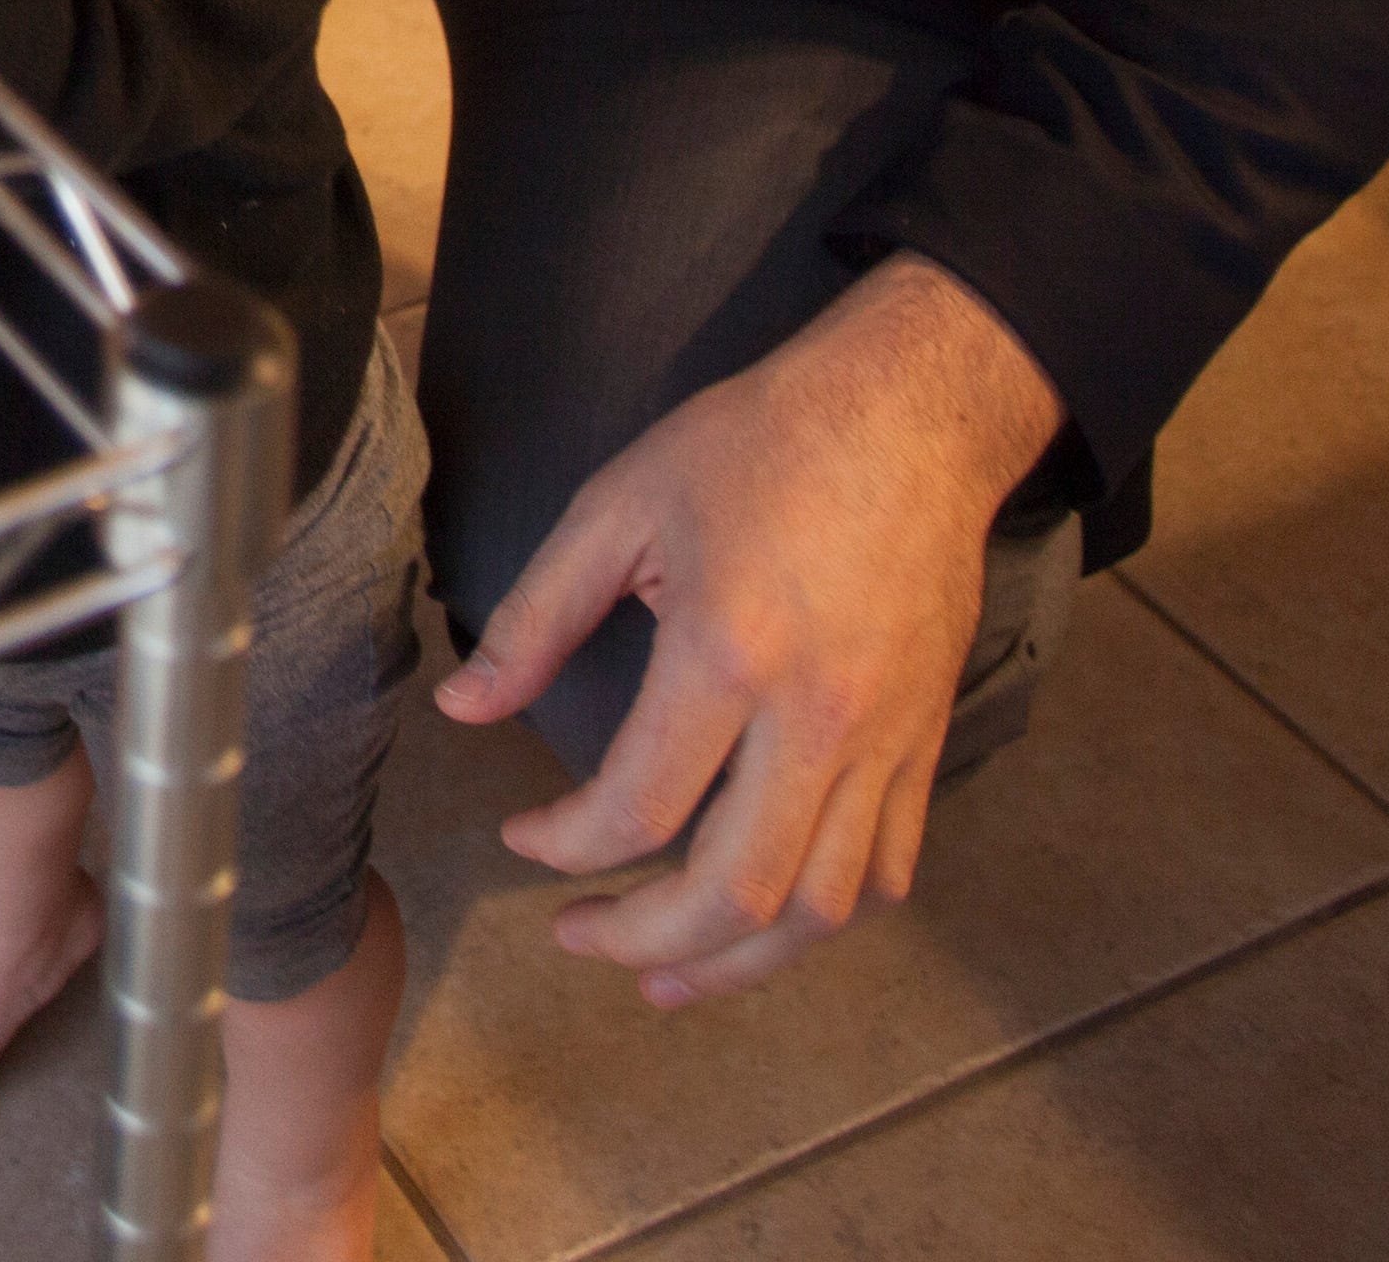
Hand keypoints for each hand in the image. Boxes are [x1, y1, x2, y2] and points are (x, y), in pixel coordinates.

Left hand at [434, 254, 1061, 1005]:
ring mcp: (885, 739)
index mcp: (728, 650)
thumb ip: (537, 616)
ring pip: (824, 909)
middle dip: (646, 941)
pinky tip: (768, 917)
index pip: (639, 806)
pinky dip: (826, 916)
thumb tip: (462, 707)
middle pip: (737, 893)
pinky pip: (889, 870)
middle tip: (578, 936)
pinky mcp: (926, 741)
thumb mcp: (620, 503)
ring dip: (739, 963)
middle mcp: (817, 716)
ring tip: (665, 973)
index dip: (564, 845)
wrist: (909, 413)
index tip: (522, 835)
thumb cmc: (756, 444)